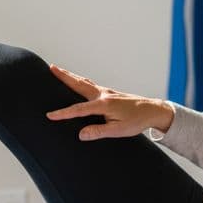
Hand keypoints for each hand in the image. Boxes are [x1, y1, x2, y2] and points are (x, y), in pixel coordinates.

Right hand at [45, 64, 174, 140]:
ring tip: (58, 70)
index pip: (78, 110)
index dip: (63, 113)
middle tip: (51, 67)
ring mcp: (106, 92)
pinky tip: (78, 82)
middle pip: (79, 84)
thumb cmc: (136, 121)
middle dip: (64, 76)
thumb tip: (81, 134)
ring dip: (71, 76)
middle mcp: (103, 94)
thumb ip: (99, 131)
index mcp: (103, 104)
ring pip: (84, 82)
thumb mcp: (118, 130)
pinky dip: (81, 81)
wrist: (152, 110)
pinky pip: (91, 85)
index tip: (50, 115)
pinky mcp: (109, 93)